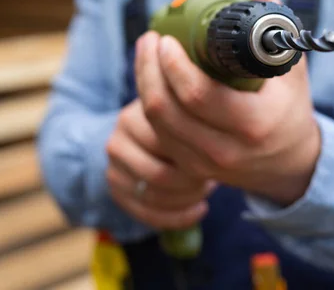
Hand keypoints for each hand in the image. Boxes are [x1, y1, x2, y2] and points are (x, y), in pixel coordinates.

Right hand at [106, 99, 215, 228]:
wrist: (158, 137)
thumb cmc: (181, 126)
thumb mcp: (187, 115)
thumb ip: (197, 123)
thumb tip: (219, 138)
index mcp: (133, 117)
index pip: (165, 145)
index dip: (195, 156)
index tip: (217, 157)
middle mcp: (117, 142)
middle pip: (159, 175)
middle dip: (192, 182)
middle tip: (212, 178)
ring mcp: (114, 169)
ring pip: (153, 196)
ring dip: (187, 199)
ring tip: (206, 188)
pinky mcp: (118, 192)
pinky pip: (148, 214)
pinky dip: (179, 217)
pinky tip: (200, 209)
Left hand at [134, 0, 321, 205]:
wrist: (289, 165)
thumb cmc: (290, 110)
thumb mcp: (291, 69)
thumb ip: (276, 26)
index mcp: (252, 124)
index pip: (197, 95)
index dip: (172, 65)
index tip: (164, 38)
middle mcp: (224, 150)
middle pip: (165, 109)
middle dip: (149, 69)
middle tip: (150, 39)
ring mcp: (204, 164)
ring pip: (155, 123)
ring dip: (143, 84)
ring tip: (145, 53)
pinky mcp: (190, 168)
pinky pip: (157, 134)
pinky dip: (149, 104)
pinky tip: (150, 80)